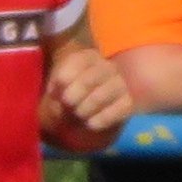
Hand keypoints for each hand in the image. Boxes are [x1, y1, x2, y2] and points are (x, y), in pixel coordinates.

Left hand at [42, 38, 133, 154]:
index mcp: (88, 57)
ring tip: (78, 115)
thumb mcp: (57, 89)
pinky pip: (118, 110)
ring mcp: (120, 84)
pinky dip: (101, 119)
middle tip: (67, 105)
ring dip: (85, 108)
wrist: (86, 110)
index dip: (62, 78)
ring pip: (102, 95)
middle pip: (89, 79)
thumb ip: (56, 91)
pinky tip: (90, 124)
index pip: (76, 62)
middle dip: (73, 96)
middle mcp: (107, 66)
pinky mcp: (127, 102)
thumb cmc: (69, 94)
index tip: (53, 92)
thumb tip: (60, 104)